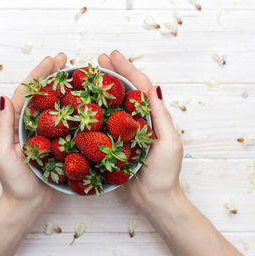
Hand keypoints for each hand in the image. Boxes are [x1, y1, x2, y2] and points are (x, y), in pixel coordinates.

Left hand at [0, 53, 66, 211]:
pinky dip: (73, 110)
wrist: (28, 205)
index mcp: (17, 123)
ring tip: (75, 74)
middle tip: (66, 59)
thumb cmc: (13, 182)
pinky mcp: (58, 144)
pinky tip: (83, 102)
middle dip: (52, 75)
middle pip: (43, 94)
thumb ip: (4, 127)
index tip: (52, 60)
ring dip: (64, 88)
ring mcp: (45, 133)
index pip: (28, 93)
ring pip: (55, 105)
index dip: (39, 74)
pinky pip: (66, 123)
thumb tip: (4, 97)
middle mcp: (31, 125)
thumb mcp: (3, 154)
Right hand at [98, 51, 183, 214]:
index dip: (126, 69)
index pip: (140, 86)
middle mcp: (139, 120)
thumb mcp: (168, 144)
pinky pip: (105, 123)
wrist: (154, 199)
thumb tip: (152, 88)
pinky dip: (97, 111)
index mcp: (153, 117)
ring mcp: (126, 132)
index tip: (112, 56)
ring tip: (89, 76)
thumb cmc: (165, 173)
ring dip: (103, 89)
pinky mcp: (115, 144)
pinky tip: (86, 106)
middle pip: (125, 91)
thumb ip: (160, 117)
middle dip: (113, 73)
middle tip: (97, 60)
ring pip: (114, 104)